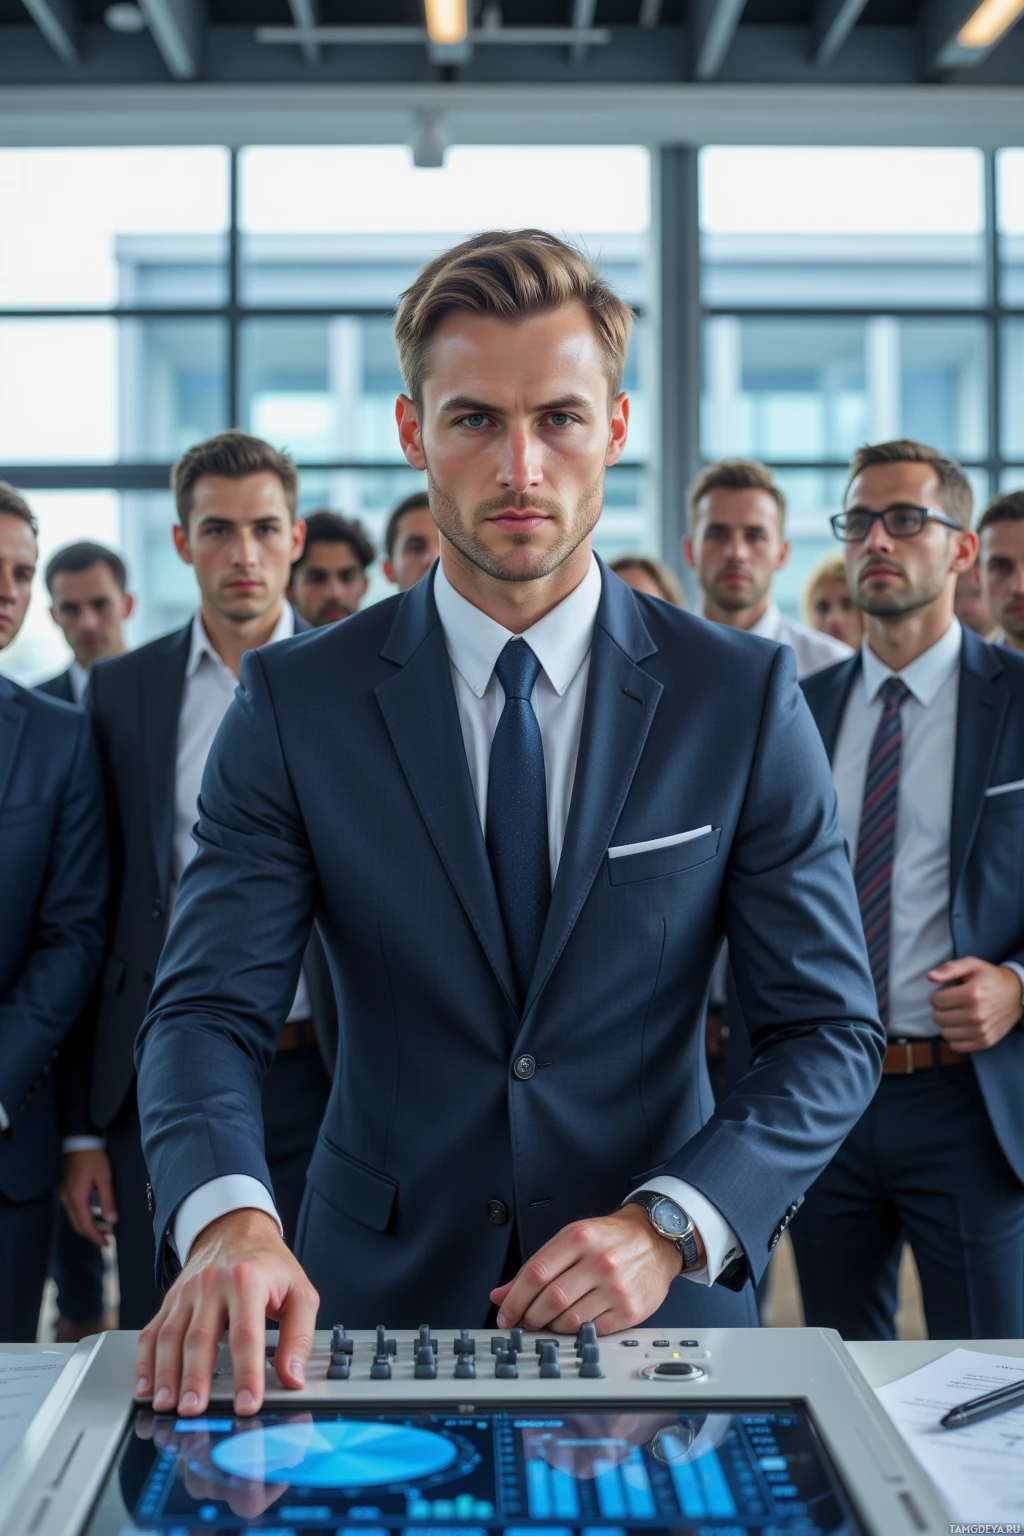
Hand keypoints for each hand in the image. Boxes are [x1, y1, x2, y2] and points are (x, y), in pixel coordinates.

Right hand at [60, 1149, 117, 1245]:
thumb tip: (112, 1221)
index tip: (107, 1243)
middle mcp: (67, 1200)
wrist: (80, 1141)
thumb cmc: (94, 1158)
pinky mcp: (66, 1191)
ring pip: (75, 1219)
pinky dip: (84, 1217)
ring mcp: (64, 1196)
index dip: (96, 1237)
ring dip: (89, 1226)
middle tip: (108, 1238)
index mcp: (76, 1198)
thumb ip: (108, 1200)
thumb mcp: (104, 1178)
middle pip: (78, 1225)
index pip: (85, 1225)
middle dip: (92, 1234)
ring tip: (105, 1227)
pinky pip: (73, 1211)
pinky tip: (96, 1215)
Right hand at [135, 1208, 318, 1418]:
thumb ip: (300, 1336)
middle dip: (195, 1379)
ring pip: (170, 1337)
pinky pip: (152, 1332)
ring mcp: (187, 1292)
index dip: (247, 1373)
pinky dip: (145, 1362)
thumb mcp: (299, 1292)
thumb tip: (294, 1377)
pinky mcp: (170, 1300)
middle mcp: (212, 1285)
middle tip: (194, 1411)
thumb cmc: (269, 1265)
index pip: (246, 1335)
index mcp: (248, 1282)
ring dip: (166, 1375)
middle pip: (200, 1338)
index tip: (247, 1403)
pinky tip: (146, 1386)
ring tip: (166, 1405)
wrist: (235, 1229)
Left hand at [489, 1204, 698, 1334]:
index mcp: (579, 1238)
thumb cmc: (610, 1239)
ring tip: (549, 1321)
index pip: (536, 1273)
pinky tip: (573, 1323)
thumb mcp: (572, 1239)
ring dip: (551, 1326)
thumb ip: (537, 1266)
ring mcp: (616, 1287)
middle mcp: (599, 1261)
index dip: (514, 1299)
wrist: (656, 1240)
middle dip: (530, 1316)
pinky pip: (591, 1331)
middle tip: (526, 1321)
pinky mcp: (629, 1311)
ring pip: (569, 1320)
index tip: (505, 1313)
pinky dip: (576, 1332)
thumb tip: (501, 1295)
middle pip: (550, 1299)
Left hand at [928, 956, 1023, 1051]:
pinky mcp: (985, 1042)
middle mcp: (976, 1015)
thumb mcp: (972, 965)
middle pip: (938, 1018)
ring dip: (947, 1024)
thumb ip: (949, 968)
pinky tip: (962, 1027)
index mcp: (971, 994)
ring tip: (958, 1014)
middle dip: (941, 1009)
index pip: (935, 1001)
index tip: (948, 993)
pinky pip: (956, 1046)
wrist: (1016, 994)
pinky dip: (955, 1038)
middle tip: (953, 1003)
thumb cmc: (990, 978)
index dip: (938, 995)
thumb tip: (930, 977)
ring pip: (945, 1033)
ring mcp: (981, 1031)